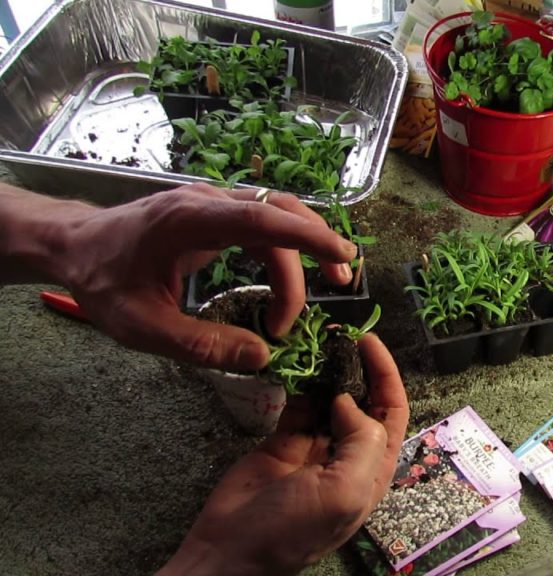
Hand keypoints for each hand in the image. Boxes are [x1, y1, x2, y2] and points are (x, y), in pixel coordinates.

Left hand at [55, 183, 356, 370]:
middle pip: (281, 210)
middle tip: (340, 285)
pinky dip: (287, 246)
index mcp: (190, 220)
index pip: (263, 219)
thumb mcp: (142, 326)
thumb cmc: (102, 281)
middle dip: (317, 244)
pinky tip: (294, 276)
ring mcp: (213, 203)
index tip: (342, 258)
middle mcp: (207, 202)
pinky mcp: (215, 213)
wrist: (72, 245)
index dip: (308, 238)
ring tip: (331, 282)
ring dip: (307, 244)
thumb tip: (262, 355)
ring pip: (277, 212)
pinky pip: (263, 221)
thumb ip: (202, 344)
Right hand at [159, 333, 408, 575]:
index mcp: (373, 469)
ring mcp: (315, 447)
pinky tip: (294, 363)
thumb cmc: (293, 528)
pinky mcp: (283, 441)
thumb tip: (349, 400)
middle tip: (338, 336)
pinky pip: (298, 404)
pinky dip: (298, 383)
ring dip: (327, 371)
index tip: (367, 342)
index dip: (386, 375)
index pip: (392, 412)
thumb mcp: (344, 490)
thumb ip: (361, 441)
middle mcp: (349, 455)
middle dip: (357, 368)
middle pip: (364, 401)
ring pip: (330, 397)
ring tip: (317, 344)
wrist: (230, 550)